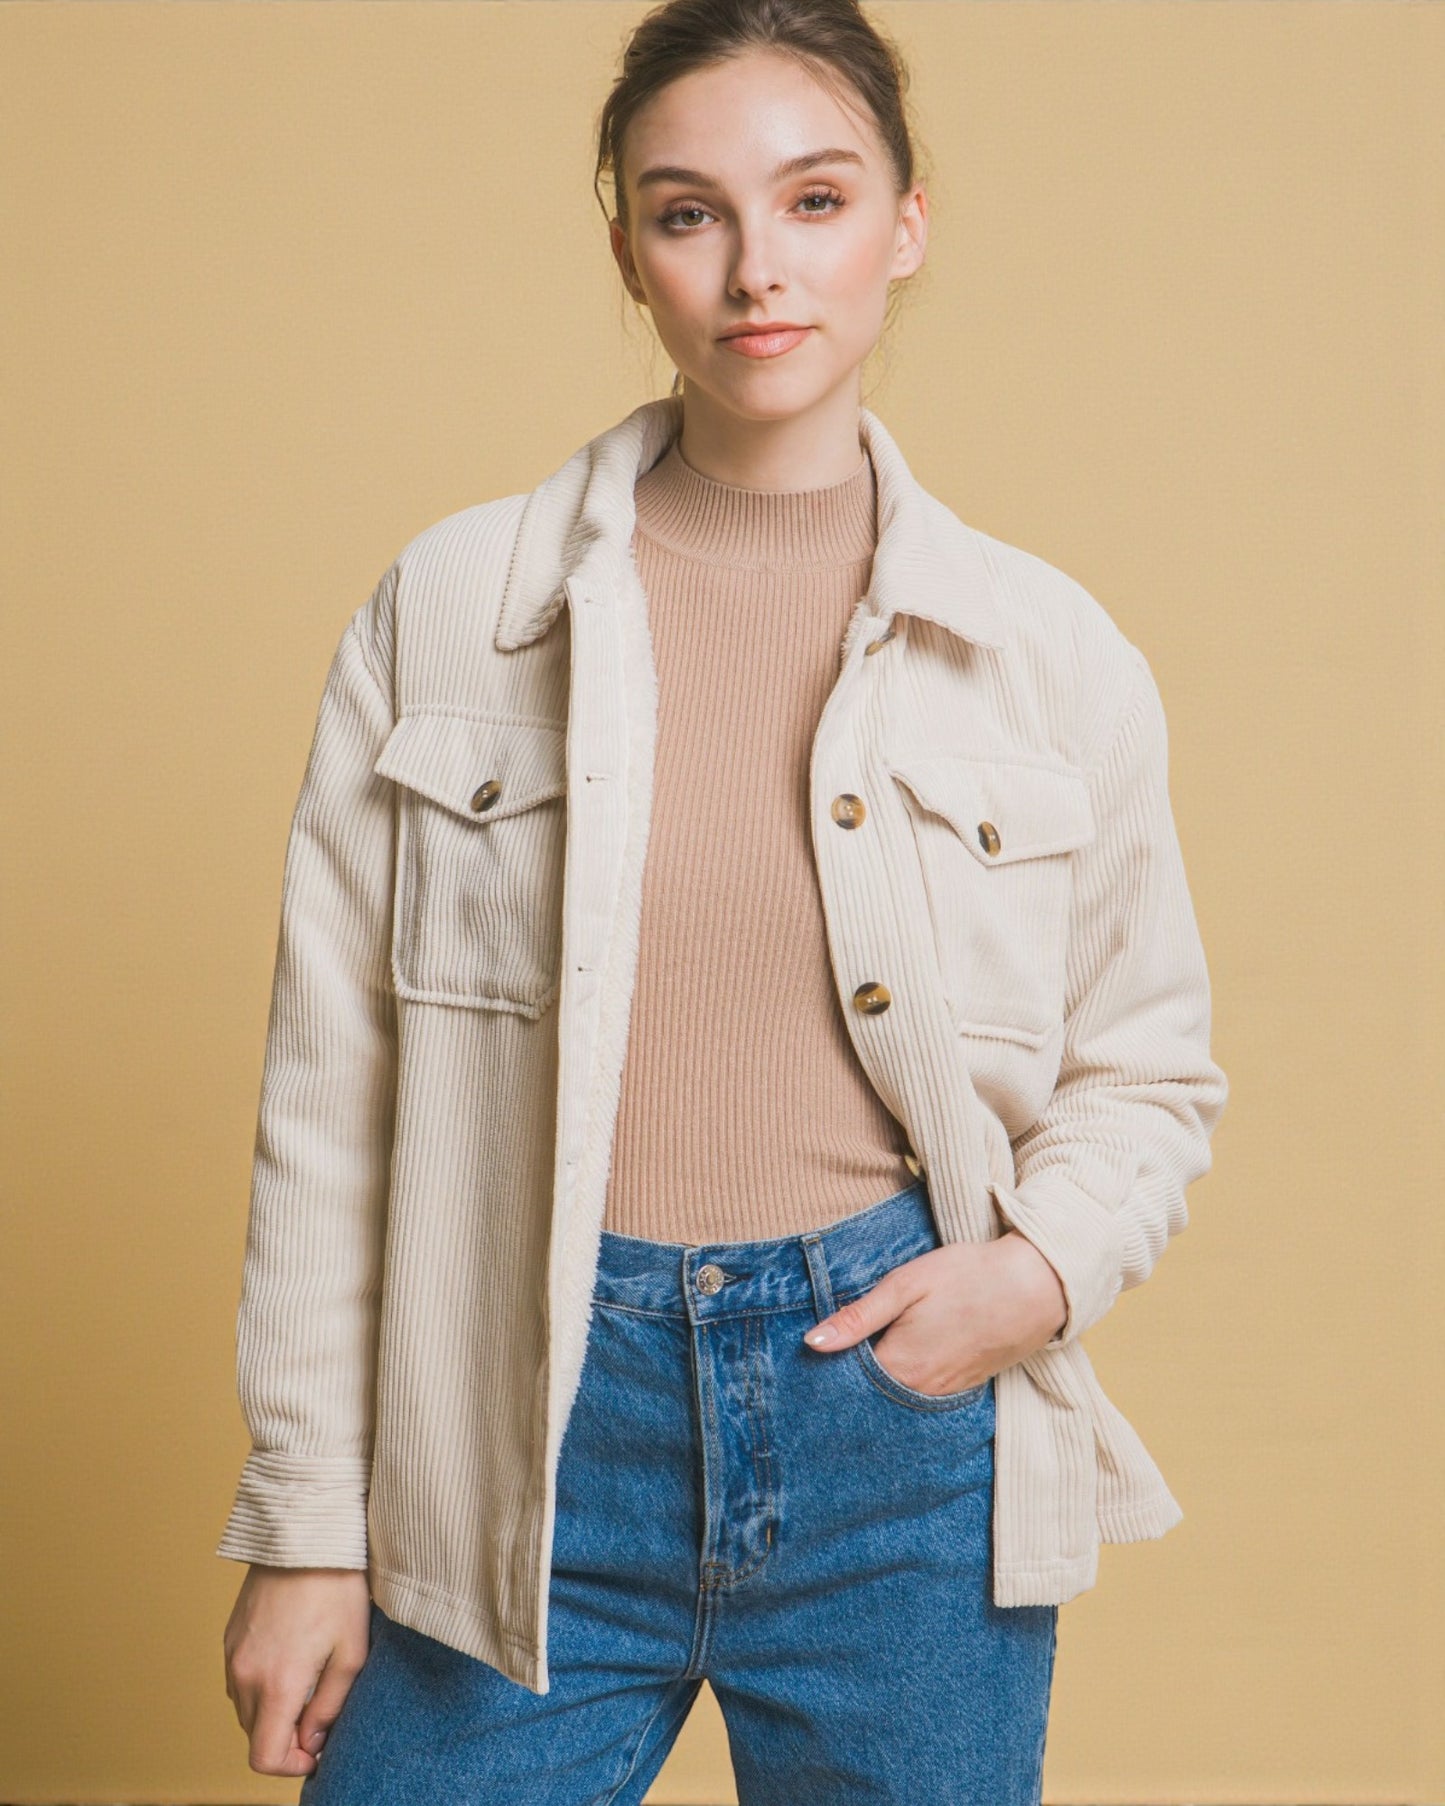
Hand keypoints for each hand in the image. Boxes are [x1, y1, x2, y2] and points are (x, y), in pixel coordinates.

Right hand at [223, 1565, 371, 1774]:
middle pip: (255, 1735)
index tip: (316, 1750)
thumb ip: (330, 1706)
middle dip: (286, 1736)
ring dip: (272, 1711)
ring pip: (245, 1709)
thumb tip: (313, 1743)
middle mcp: (245, 1674)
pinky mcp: (229, 1637)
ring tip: (307, 1680)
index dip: (291, 1766)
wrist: (304, 1533)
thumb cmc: (336, 1587)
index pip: (264, 1757)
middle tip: (319, 1712)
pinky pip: (238, 1680)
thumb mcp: (352, 1650)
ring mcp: (232, 1655)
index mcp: (278, 1684)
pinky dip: (260, 1685)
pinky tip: (290, 1657)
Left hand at [801, 1232, 1068, 1393]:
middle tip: (829, 1367)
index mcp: (899, 1365)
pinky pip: (925, 1397)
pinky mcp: (967, 1385)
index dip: (826, 1372)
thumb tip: (812, 1343)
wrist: (1037, 1286)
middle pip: (871, 1397)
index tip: (808, 1362)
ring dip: (879, 1388)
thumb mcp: (905, 1285)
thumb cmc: (967, 1276)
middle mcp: (921, 1390)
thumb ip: (858, 1318)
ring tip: (861, 1367)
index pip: (846, 1383)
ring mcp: (947, 1392)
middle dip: (850, 1385)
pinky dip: (908, 1388)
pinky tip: (903, 1368)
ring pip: (898, 1400)